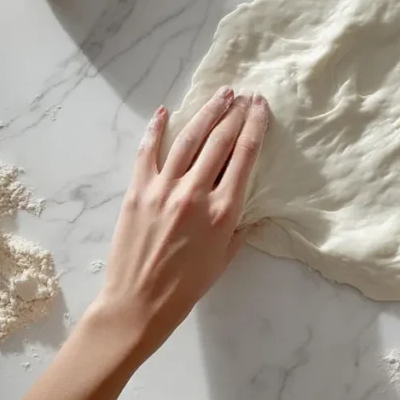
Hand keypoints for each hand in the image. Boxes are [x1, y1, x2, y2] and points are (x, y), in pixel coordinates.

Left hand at [89, 87, 269, 361]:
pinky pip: (148, 151)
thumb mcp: (225, 258)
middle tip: (245, 95)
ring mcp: (163, 189)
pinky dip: (157, 128)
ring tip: (221, 95)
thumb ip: (240, 228)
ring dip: (207, 112)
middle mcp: (195, 193)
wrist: (137, 303)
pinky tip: (165, 111)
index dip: (255, 126)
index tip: (261, 107)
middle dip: (235, 113)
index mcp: (223, 211)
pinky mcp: (137, 191)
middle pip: (220, 140)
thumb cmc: (187, 287)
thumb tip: (253, 210)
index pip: (245, 156)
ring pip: (189, 138)